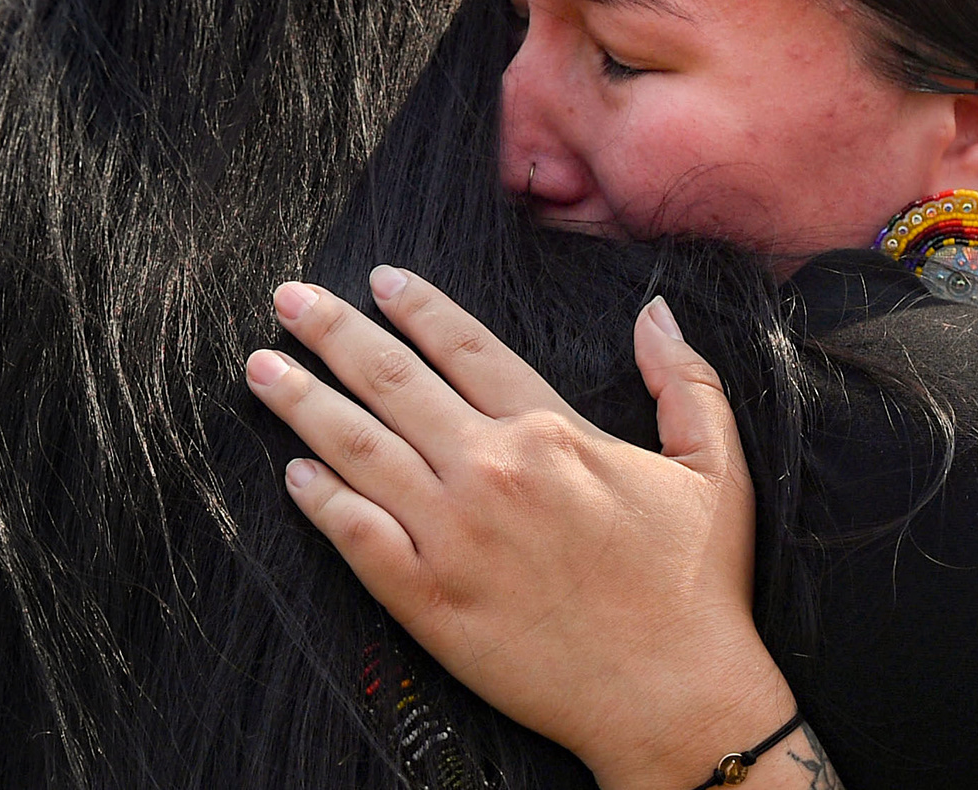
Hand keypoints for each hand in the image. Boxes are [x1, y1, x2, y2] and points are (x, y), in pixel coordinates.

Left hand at [244, 266, 797, 789]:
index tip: (379, 280)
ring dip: (302, 402)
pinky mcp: (429, 601)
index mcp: (553, 432)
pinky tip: (292, 473)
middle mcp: (491, 471)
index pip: (465, 347)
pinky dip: (318, 501)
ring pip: (357, 449)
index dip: (417, 308)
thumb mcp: (716, 467)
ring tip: (261, 367)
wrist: (676, 699)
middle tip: (289, 300)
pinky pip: (356, 537)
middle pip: (392, 382)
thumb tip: (656, 313)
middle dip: (332, 333)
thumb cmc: (698, 585)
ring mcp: (452, 537)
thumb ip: (685, 380)